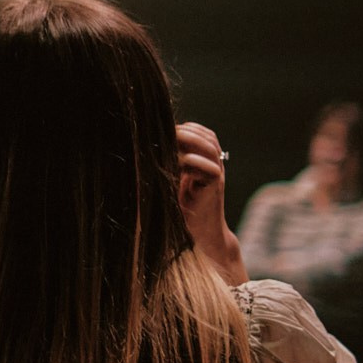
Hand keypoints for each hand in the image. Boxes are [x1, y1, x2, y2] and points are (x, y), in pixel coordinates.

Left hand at [177, 123, 244, 284]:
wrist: (196, 235)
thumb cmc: (179, 209)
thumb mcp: (171, 180)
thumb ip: (167, 162)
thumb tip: (146, 144)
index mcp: (205, 160)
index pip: (201, 133)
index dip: (185, 128)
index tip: (164, 130)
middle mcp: (214, 164)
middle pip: (207, 136)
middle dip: (187, 132)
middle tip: (167, 134)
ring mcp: (217, 174)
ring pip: (210, 147)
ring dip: (189, 141)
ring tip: (170, 142)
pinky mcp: (215, 186)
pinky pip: (208, 167)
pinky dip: (191, 161)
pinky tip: (176, 163)